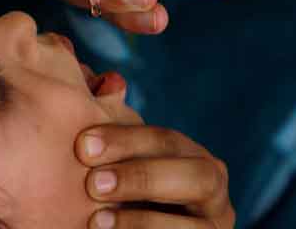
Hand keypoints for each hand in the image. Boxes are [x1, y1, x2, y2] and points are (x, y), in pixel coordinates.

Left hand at [75, 122, 234, 228]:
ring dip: (142, 220)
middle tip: (93, 183)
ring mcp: (212, 226)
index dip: (126, 140)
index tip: (83, 144)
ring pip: (194, 225)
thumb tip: (108, 81)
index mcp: (191, 156)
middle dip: (142, 178)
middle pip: (195, 177)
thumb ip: (112, 127)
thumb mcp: (117, 159)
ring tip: (96, 220)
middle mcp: (211, 188)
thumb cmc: (119, 191)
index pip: (166, 141)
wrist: (132, 225)